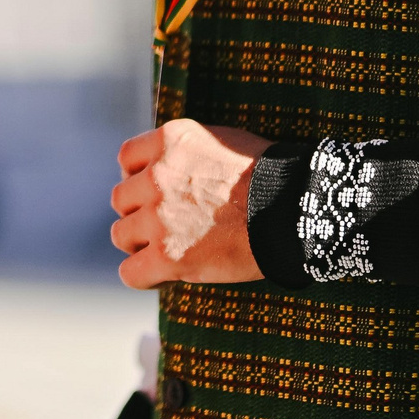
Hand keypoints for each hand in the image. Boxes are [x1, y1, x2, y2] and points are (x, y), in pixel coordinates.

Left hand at [110, 120, 271, 287]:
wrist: (297, 210)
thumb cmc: (273, 179)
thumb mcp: (224, 144)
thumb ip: (187, 154)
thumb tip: (168, 168)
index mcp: (171, 141)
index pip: (127, 158)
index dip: (137, 178)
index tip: (153, 194)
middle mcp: (158, 175)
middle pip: (122, 199)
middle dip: (140, 213)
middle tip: (168, 227)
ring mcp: (160, 216)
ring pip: (121, 235)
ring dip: (140, 245)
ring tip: (168, 251)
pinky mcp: (168, 255)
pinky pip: (130, 272)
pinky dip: (143, 277)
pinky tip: (162, 276)